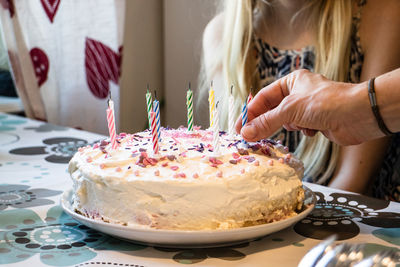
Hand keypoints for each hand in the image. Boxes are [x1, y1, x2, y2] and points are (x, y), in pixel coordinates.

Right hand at [235, 69, 382, 145]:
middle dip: (266, 122)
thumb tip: (246, 133)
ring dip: (288, 126)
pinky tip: (312, 130)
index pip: (264, 97)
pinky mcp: (317, 122)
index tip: (239, 127)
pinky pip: (300, 128)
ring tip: (295, 126)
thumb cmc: (326, 103)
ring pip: (286, 121)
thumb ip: (266, 122)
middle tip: (250, 136)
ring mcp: (308, 108)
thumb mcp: (290, 110)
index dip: (250, 112)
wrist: (359, 115)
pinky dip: (303, 131)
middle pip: (273, 110)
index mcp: (292, 82)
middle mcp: (299, 93)